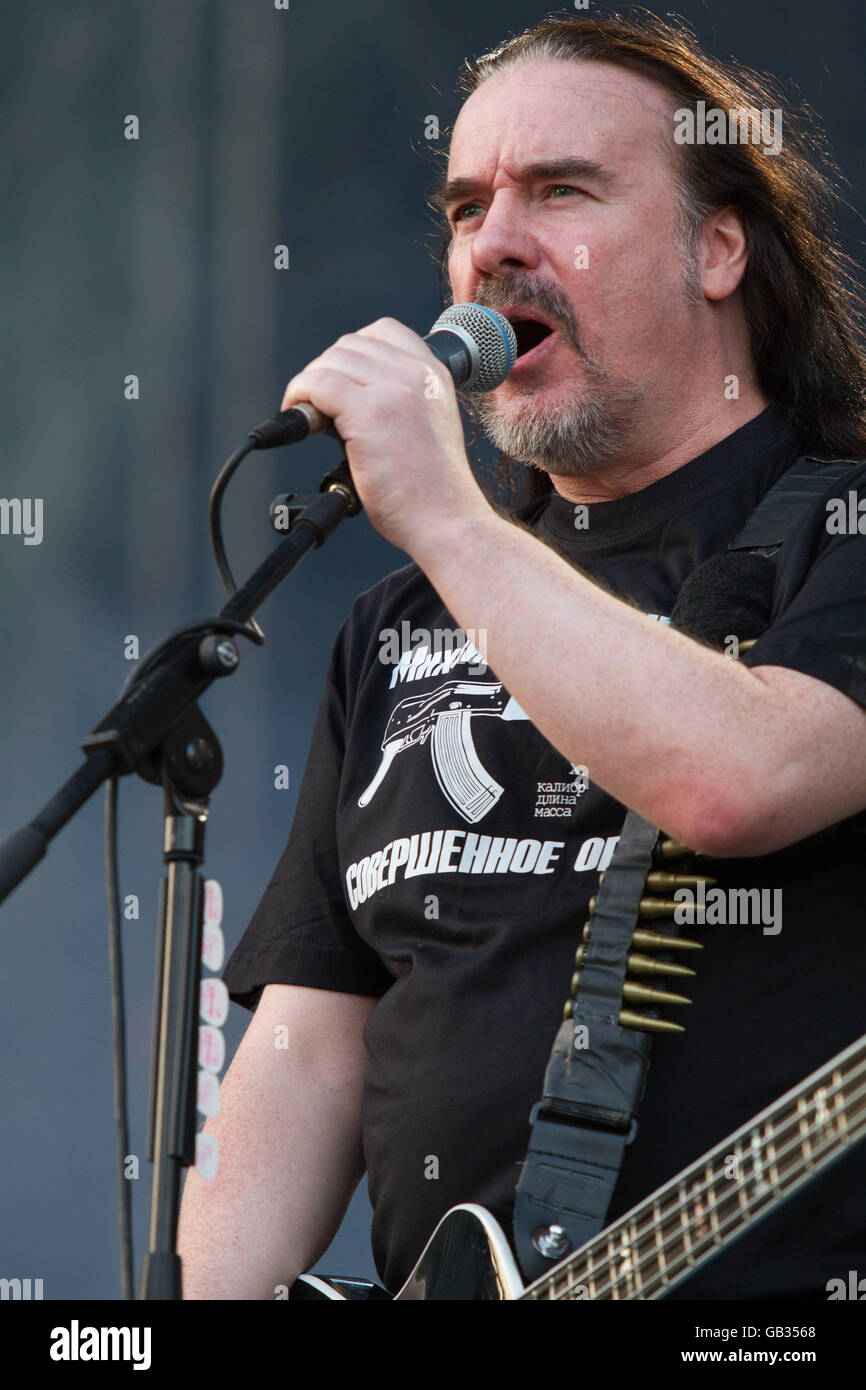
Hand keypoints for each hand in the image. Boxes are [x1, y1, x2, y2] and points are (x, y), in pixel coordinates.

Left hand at [280, 317, 492, 557]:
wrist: (446, 519)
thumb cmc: (434, 488)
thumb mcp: (429, 423)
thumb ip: (401, 398)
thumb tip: (348, 392)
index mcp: (434, 374)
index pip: (383, 331)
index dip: (352, 351)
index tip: (341, 378)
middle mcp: (416, 374)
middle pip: (350, 345)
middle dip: (327, 370)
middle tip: (319, 404)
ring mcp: (393, 390)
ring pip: (331, 362)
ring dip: (310, 384)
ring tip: (309, 415)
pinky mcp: (368, 414)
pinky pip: (318, 384)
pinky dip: (299, 396)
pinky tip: (300, 418)